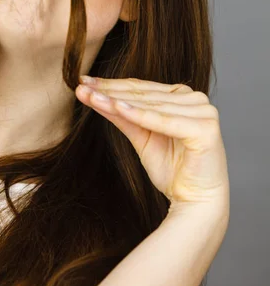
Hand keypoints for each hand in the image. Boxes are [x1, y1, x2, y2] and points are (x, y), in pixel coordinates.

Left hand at [76, 76, 229, 211]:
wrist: (196, 203)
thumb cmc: (172, 170)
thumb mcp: (140, 137)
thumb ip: (121, 115)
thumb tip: (92, 94)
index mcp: (182, 96)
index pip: (140, 88)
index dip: (110, 85)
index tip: (83, 81)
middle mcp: (195, 99)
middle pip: (143, 94)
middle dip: (109, 91)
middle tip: (81, 86)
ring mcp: (203, 112)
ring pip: (150, 106)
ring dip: (117, 101)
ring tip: (91, 96)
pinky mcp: (204, 129)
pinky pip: (163, 121)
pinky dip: (139, 115)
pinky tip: (116, 107)